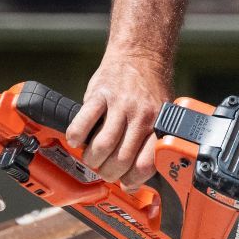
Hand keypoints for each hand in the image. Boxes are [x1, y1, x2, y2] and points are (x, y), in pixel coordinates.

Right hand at [67, 52, 169, 187]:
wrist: (140, 55)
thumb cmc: (150, 90)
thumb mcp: (161, 115)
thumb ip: (152, 142)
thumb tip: (137, 177)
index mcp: (157, 125)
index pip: (146, 164)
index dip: (132, 180)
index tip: (125, 183)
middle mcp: (141, 116)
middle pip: (121, 160)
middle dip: (109, 173)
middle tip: (104, 172)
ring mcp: (120, 105)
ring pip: (102, 146)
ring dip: (92, 160)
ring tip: (91, 158)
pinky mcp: (100, 94)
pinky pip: (83, 122)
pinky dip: (76, 137)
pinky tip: (77, 140)